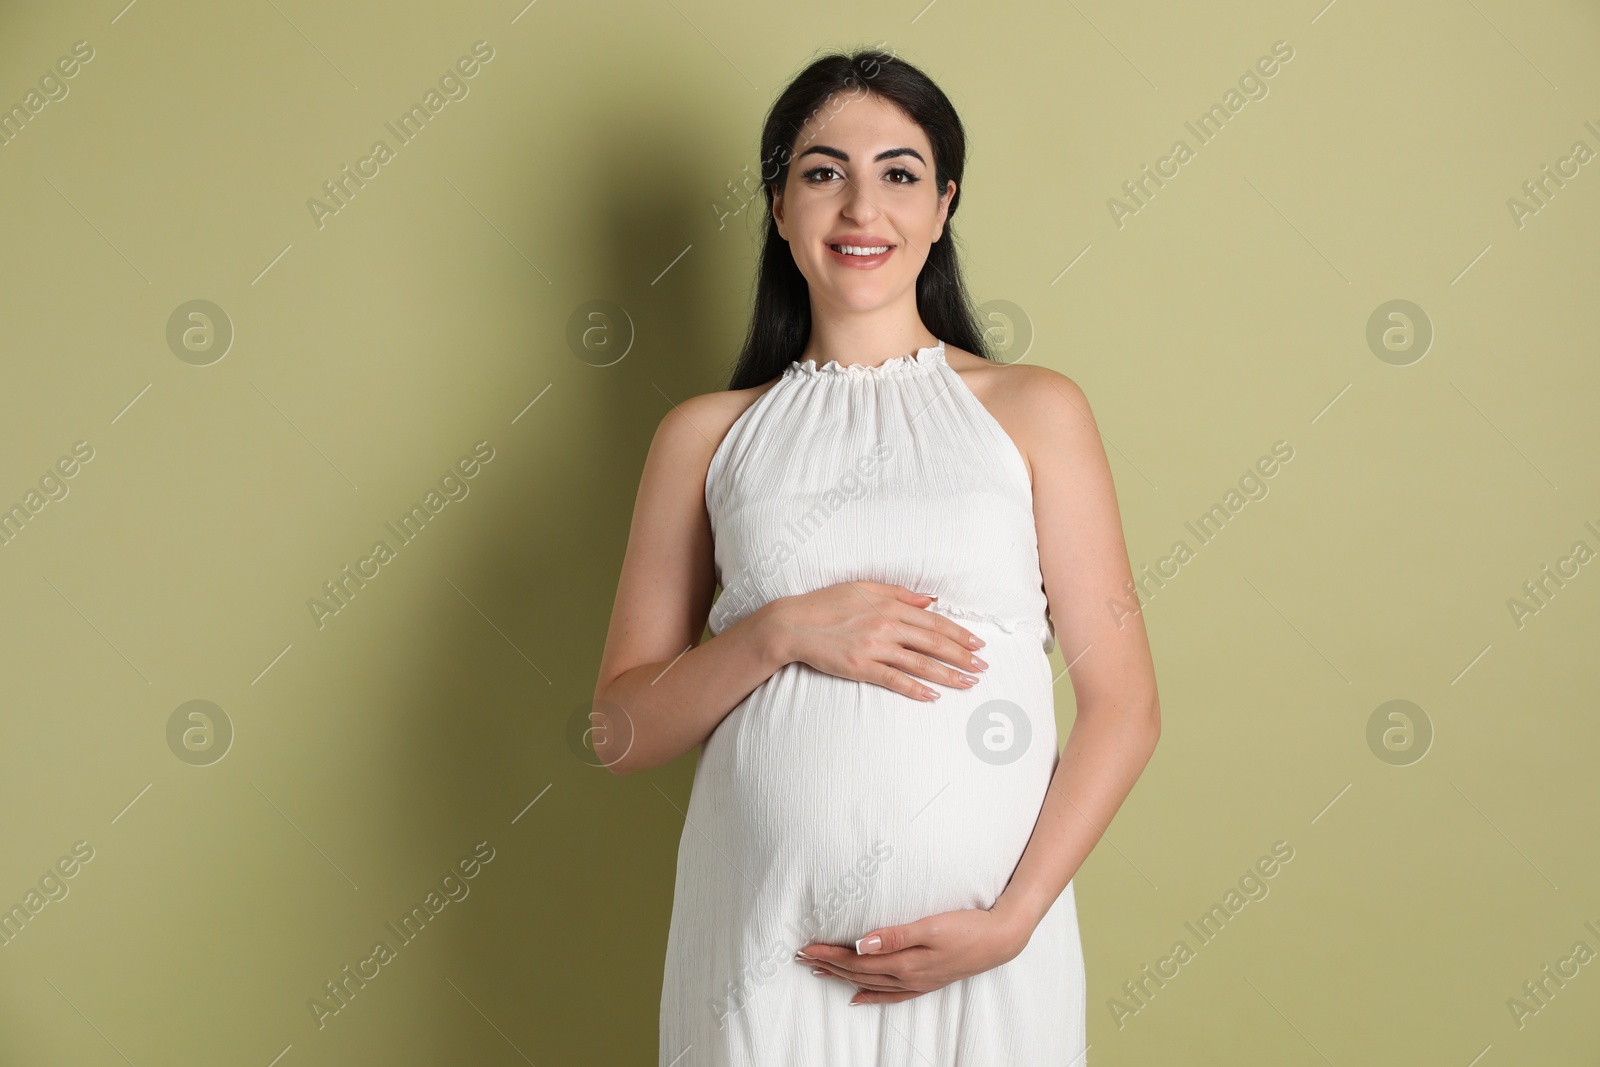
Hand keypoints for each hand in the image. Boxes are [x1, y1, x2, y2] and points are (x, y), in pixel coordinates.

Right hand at [764, 582, 987, 701]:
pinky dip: (916, 689)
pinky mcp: (861, 667)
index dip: (959, 634)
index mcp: (890, 604)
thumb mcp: (864, 587)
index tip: (978, 644)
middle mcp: (886, 625)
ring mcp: (874, 647)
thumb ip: (900, 593)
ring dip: (948, 675)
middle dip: (962, 656)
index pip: (933, 621)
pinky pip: (895, 680)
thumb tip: (930, 600)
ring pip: (920, 663)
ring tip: (968, 684)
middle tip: (983, 668)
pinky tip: (933, 696)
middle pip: (933, 642)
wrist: (793, 624)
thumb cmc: (826, 603)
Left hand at [794, 905, 1030, 1005]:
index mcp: (903, 963)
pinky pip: (891, 995)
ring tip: (819, 972)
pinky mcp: (926, 982)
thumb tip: (861, 943)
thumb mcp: (930, 927)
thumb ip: (894, 936)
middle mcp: (906, 977)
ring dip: (842, 978)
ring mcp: (916, 982)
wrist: (1000, 940)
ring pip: (869, 984)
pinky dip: (871, 996)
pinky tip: (857, 998)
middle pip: (857, 973)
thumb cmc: (967, 928)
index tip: (804, 947)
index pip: (856, 960)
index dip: (828, 954)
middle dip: (828, 965)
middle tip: (800, 957)